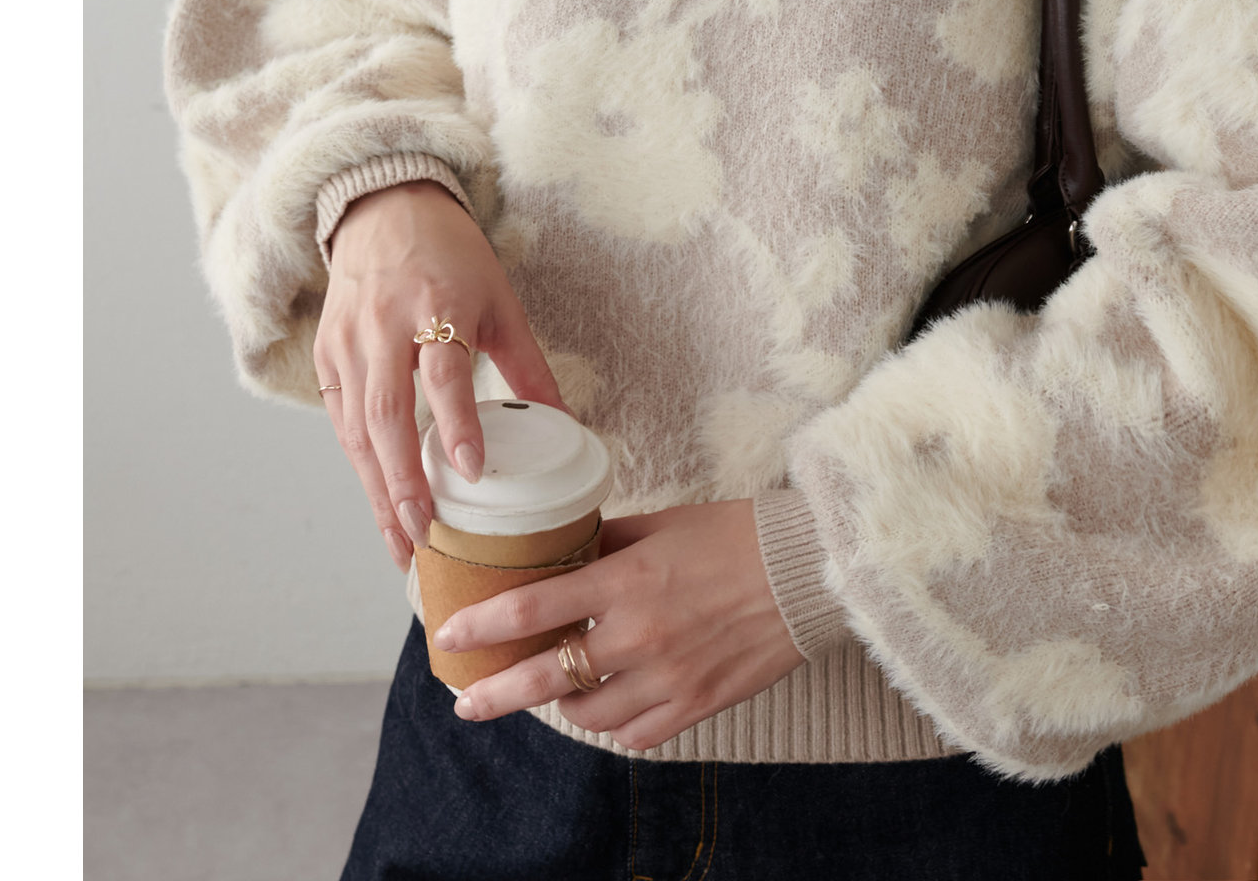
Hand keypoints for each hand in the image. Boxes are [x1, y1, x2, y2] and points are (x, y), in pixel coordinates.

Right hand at [313, 179, 564, 573]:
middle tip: (425, 532)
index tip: (471, 471)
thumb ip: (527, 364)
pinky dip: (360, 466)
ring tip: (402, 540)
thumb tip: (566, 423)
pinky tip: (379, 502)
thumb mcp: (500, 300)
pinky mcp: (326, 356)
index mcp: (437, 305)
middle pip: (387, 413)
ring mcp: (348, 342)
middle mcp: (385, 326)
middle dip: (403, 480)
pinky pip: (342, 421)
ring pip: (357, 428)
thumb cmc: (451, 255)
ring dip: (377, 489)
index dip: (458, 423)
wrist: (384, 208)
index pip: (444, 372)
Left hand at [435, 500, 806, 749]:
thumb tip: (567, 551)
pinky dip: (615, 724)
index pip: (533, 609)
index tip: (449, 633)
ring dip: (563, 705)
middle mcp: (639, 635)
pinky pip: (635, 734)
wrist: (808, 569)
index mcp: (627, 580)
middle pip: (546, 678)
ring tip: (556, 693)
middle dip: (497, 694)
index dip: (482, 624)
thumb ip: (610, 543)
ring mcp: (668, 676)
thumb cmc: (737, 534)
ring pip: (588, 714)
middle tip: (466, 703)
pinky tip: (609, 708)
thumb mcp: (665, 522)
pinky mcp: (697, 704)